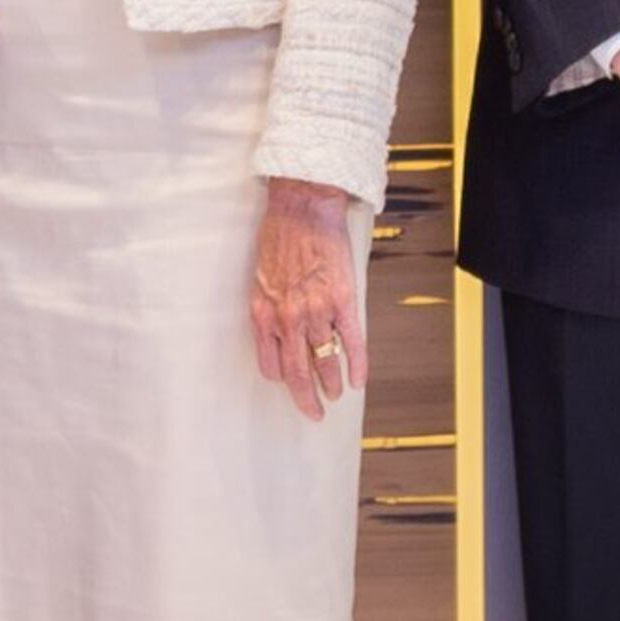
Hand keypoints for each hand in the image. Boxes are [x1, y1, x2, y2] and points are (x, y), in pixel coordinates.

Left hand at [247, 178, 365, 422]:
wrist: (303, 208)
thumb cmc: (279, 236)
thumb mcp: (260, 276)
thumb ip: (269, 307)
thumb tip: (278, 330)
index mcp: (264, 314)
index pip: (271, 365)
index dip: (282, 379)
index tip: (290, 383)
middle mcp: (288, 319)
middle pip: (297, 374)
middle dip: (306, 399)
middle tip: (313, 412)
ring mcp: (317, 312)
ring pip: (325, 363)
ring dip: (331, 384)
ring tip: (336, 394)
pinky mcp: (342, 302)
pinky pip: (352, 344)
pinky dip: (357, 366)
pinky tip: (359, 380)